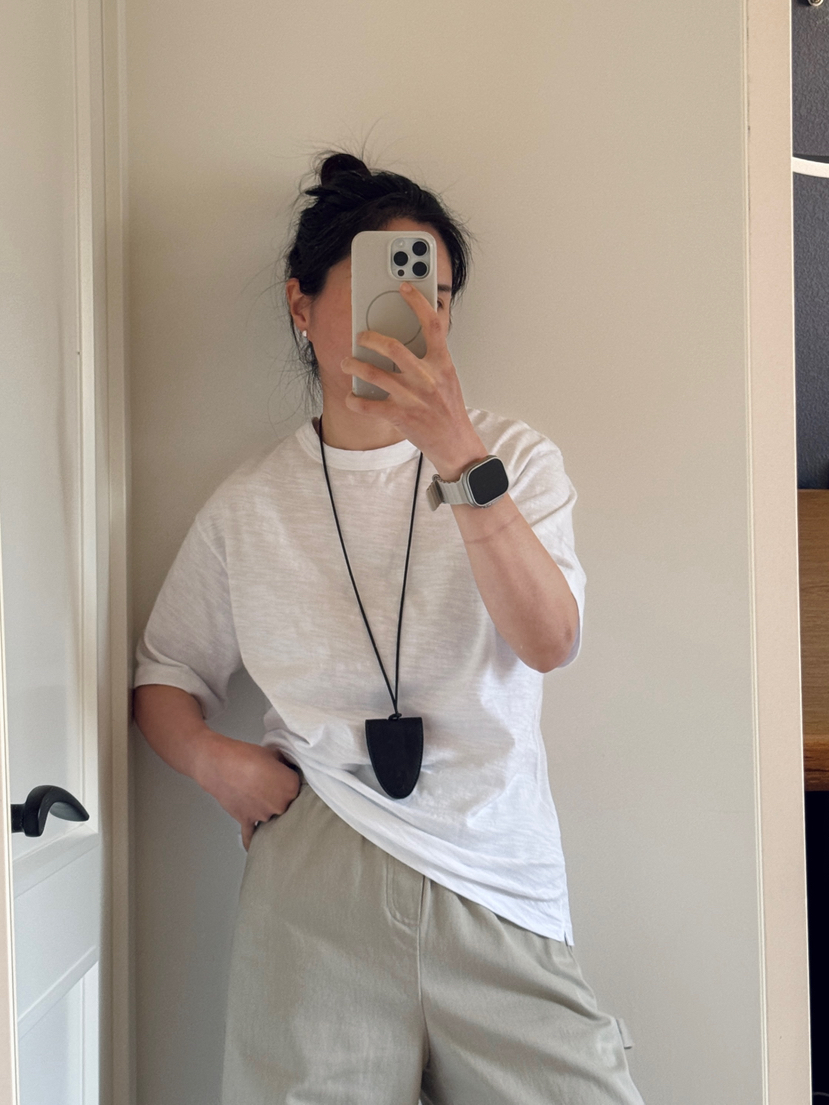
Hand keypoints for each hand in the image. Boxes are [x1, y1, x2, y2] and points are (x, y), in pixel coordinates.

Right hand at [195, 735, 300, 850]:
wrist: (219, 765)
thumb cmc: (246, 756)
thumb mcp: (273, 754)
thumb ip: (285, 765)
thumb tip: (288, 768)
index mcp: (290, 788)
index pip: (297, 787)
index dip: (287, 780)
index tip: (280, 775)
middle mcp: (280, 806)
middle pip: (286, 805)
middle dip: (278, 796)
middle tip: (266, 783)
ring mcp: (262, 815)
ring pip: (270, 817)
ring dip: (264, 809)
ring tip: (253, 794)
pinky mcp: (246, 820)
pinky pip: (251, 835)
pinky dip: (252, 841)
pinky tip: (256, 848)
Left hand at [341, 282, 487, 480]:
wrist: (456, 443)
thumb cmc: (449, 410)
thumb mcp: (447, 378)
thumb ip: (431, 358)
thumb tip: (408, 338)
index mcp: (442, 363)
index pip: (433, 324)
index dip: (417, 301)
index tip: (404, 286)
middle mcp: (427, 377)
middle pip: (393, 346)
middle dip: (369, 338)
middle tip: (360, 336)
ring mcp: (412, 397)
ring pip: (374, 374)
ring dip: (354, 365)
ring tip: (346, 362)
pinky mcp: (400, 416)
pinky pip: (368, 405)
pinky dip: (354, 400)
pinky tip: (350, 397)